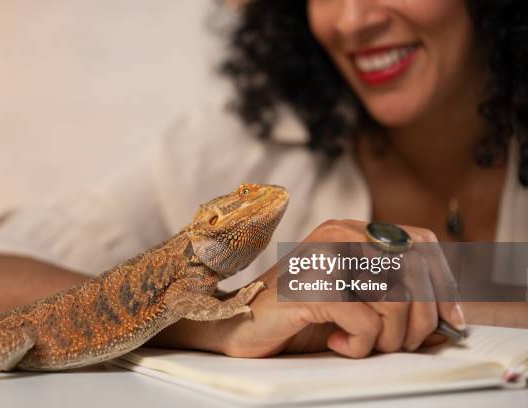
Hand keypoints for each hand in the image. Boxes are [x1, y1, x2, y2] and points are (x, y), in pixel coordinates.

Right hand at [213, 219, 465, 357]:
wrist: (241, 323)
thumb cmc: (299, 315)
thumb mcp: (356, 306)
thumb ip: (397, 305)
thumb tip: (448, 324)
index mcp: (352, 229)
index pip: (422, 243)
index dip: (442, 284)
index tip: (447, 321)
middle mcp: (340, 232)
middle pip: (415, 274)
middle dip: (417, 322)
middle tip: (391, 343)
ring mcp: (324, 254)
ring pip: (396, 300)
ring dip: (387, 338)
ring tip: (359, 344)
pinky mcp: (311, 283)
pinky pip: (365, 321)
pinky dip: (359, 345)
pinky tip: (336, 342)